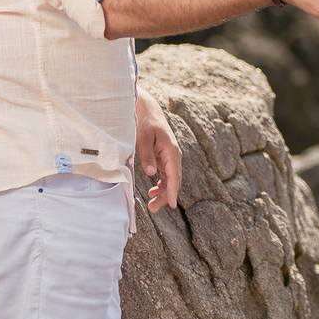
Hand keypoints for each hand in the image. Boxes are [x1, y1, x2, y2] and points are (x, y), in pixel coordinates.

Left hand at [135, 88, 180, 212]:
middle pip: (174, 180)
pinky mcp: (165, 157)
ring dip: (164, 191)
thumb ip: (148, 156)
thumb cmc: (146, 122)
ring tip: (152, 203)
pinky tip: (154, 191)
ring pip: (171, 179)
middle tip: (153, 208)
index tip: (172, 205)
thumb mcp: (143, 138)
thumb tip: (151, 173)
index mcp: (171, 151)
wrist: (148, 110)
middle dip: (166, 196)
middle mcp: (174, 155)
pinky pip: (167, 174)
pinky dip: (162, 184)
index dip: (173, 191)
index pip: (174, 175)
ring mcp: (170, 156)